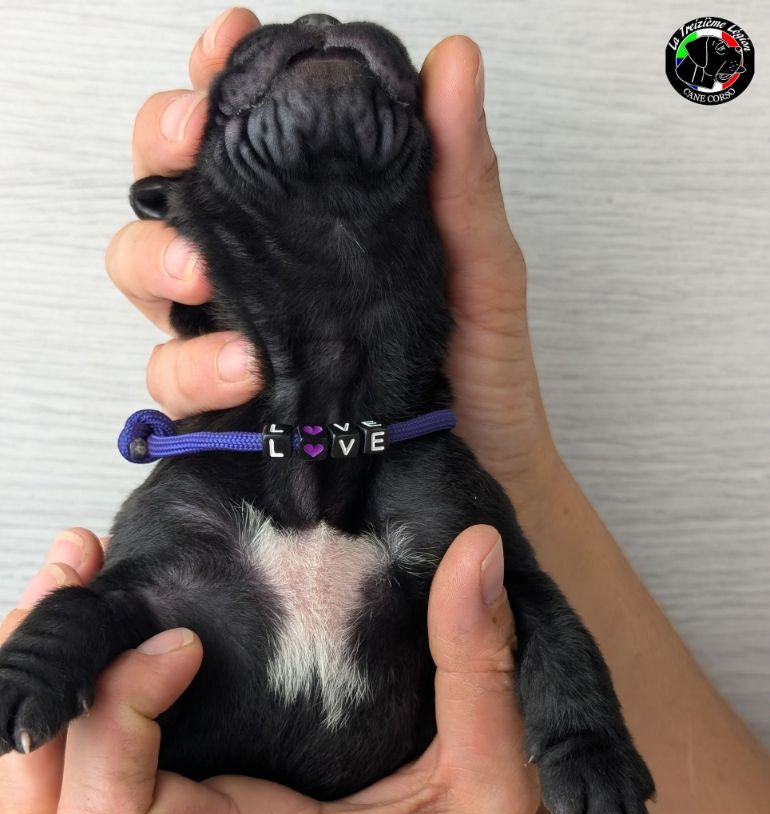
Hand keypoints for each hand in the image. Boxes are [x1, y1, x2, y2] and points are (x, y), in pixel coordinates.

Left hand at [0, 525, 537, 813]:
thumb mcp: (490, 775)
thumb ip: (479, 665)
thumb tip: (471, 548)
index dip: (116, 718)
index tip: (180, 643)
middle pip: (36, 804)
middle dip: (38, 682)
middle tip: (82, 576)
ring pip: (30, 792)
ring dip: (31, 680)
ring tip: (72, 581)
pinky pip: (63, 774)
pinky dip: (56, 698)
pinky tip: (91, 628)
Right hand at [106, 8, 561, 509]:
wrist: (482, 460)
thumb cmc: (483, 361)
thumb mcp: (481, 261)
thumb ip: (461, 171)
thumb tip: (454, 59)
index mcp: (313, 211)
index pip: (244, 126)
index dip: (218, 75)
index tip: (227, 41)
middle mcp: (263, 260)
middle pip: (170, 183)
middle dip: (160, 148)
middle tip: (190, 145)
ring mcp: (240, 326)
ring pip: (146, 272)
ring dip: (154, 260)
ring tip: (200, 276)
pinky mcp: (233, 401)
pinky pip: (173, 376)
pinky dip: (191, 365)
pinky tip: (243, 367)